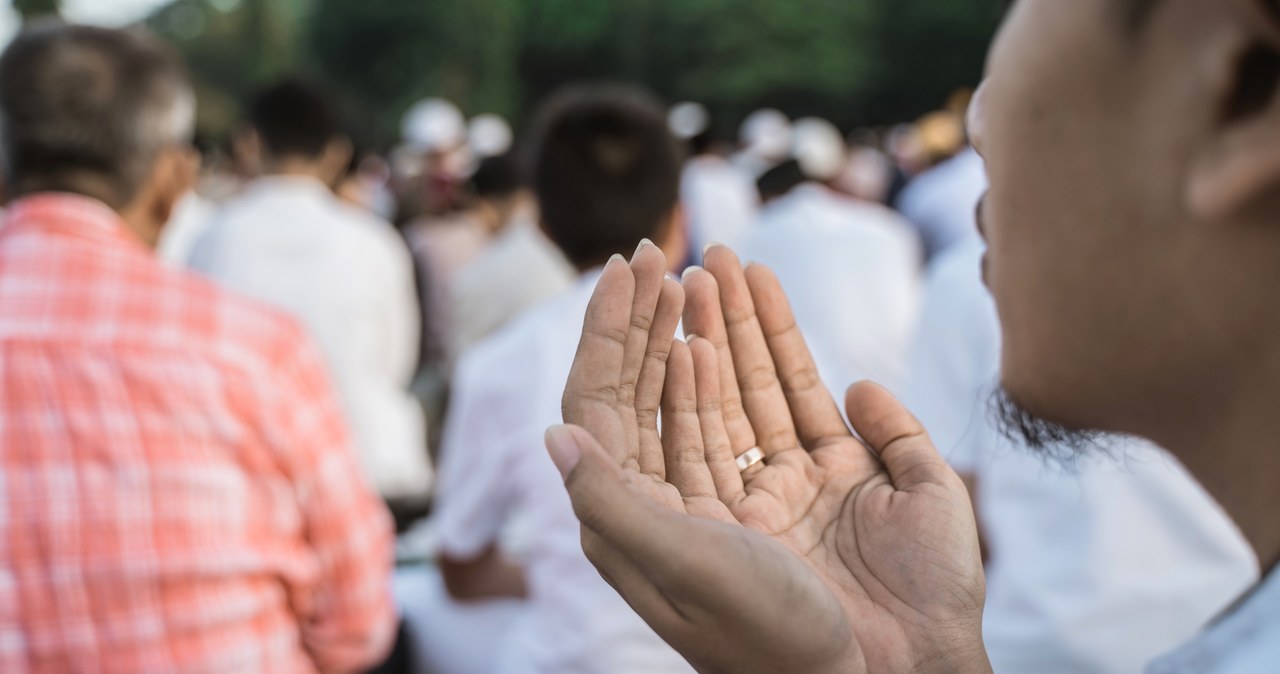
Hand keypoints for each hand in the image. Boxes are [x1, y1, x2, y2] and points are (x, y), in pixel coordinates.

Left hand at [549, 243, 989, 673]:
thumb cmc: (772, 637)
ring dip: (714, 323)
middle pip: (662, 391)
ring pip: (727, 386)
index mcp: (649, 523)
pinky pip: (793, 395)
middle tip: (659, 254)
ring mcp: (766, 486)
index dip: (610, 338)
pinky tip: (756, 303)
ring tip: (709, 263)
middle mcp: (699, 500)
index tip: (622, 271)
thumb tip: (554, 436)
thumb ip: (614, 502)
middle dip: (659, 321)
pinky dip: (774, 347)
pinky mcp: (830, 477)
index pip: (609, 409)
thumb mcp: (683, 566)